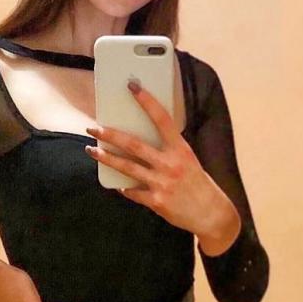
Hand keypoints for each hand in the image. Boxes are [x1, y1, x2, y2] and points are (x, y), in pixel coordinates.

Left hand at [84, 79, 235, 240]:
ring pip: (127, 167)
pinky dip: (124, 189)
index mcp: (180, 149)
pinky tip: (117, 185)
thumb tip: (141, 141)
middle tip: (93, 128)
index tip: (132, 87)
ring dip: (106, 158)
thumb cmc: (198, 184)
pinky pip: (133, 192)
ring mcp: (162, 183)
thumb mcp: (188, 160)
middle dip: (110, 134)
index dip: (147, 101)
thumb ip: (168, 150)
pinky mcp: (156, 201)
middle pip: (134, 145)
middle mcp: (170, 163)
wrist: (211, 214)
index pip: (162, 119)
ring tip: (91, 150)